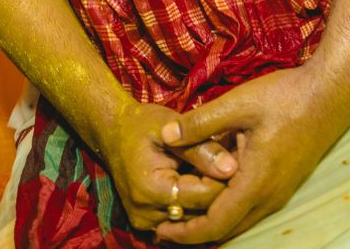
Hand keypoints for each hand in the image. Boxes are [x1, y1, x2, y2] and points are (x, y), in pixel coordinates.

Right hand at [95, 98, 236, 235]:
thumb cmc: (143, 124)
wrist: (113, 132)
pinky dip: (192, 206)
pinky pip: (179, 221)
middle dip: (218, 192)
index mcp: (150, 187)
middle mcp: (145, 212)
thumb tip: (232, 168)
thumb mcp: (171, 127)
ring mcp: (144, 222)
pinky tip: (198, 184)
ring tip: (215, 173)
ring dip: (206, 201)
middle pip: (199, 213)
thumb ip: (201, 148)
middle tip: (232, 168)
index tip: (237, 160)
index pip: (202, 196)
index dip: (223, 180)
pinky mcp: (145, 224)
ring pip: (191, 221)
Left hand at [154, 63, 349, 243]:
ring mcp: (279, 192)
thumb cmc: (285, 97)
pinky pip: (251, 205)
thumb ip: (201, 122)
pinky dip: (228, 205)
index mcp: (256, 182)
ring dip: (212, 218)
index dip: (186, 232)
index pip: (216, 224)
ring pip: (240, 218)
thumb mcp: (239, 103)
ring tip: (182, 208)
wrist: (330, 94)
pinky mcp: (284, 182)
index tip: (161, 230)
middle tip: (164, 224)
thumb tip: (165, 136)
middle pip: (227, 229)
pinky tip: (212, 186)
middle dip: (194, 231)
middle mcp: (269, 196)